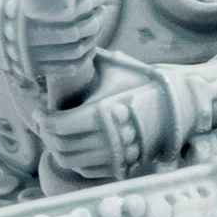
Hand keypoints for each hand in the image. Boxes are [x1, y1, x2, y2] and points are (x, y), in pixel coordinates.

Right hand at [0, 0, 104, 91]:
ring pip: (74, 52)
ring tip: (98, 22)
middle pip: (76, 34)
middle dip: (95, 20)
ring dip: (93, 38)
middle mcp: (28, 39)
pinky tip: (89, 46)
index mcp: (25, 15)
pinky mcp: (33, 68)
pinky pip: (66, 68)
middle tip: (101, 6)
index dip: (88, 4)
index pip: (69, 14)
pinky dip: (82, 58)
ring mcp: (31, 57)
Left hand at [37, 70, 202, 181]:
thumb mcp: (118, 69)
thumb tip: (68, 45)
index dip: (42, 119)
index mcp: (101, 112)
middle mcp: (106, 138)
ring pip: (70, 161)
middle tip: (44, 123)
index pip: (57, 125)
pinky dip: (75, 161)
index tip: (40, 111)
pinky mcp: (120, 167)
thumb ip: (92, 59)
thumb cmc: (144, 85)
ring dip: (57, 149)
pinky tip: (75, 147)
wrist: (176, 108)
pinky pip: (86, 171)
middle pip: (60, 145)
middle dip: (46, 134)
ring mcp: (114, 156)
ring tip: (56, 136)